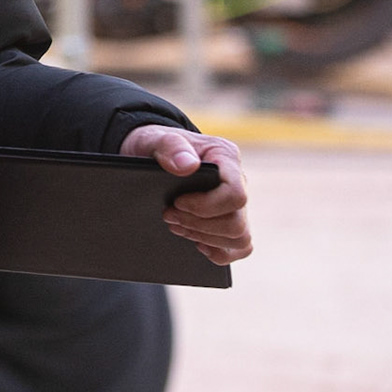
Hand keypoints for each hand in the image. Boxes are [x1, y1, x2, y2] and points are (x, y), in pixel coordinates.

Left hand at [119, 125, 252, 263]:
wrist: (151, 153)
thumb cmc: (155, 144)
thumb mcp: (153, 139)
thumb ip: (170, 146)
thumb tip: (188, 166)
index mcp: (226, 157)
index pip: (235, 194)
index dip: (206, 207)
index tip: (177, 202)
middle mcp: (238, 180)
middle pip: (236, 222)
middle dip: (199, 225)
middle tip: (169, 215)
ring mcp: (236, 203)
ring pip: (239, 237)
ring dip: (205, 238)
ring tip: (177, 226)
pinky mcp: (229, 219)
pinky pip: (239, 247)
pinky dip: (219, 252)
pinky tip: (197, 243)